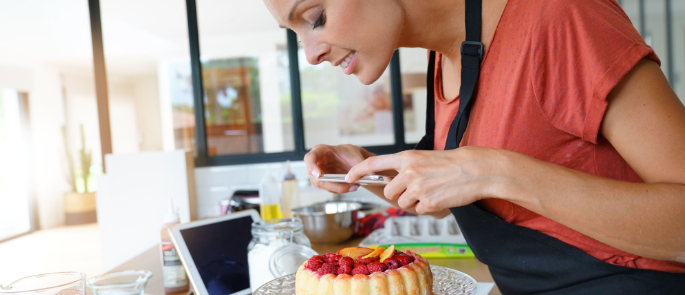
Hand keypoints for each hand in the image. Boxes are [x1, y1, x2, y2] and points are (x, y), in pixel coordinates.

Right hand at [304, 144, 376, 193]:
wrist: (352, 159)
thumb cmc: (350, 154)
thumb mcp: (357, 157)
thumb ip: (360, 166)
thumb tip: (367, 175)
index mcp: (321, 151)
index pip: (310, 158)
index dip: (312, 167)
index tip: (319, 175)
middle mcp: (316, 162)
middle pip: (315, 177)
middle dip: (331, 184)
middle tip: (347, 187)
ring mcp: (318, 173)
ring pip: (322, 185)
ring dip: (338, 188)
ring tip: (353, 186)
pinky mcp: (323, 181)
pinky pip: (328, 188)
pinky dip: (339, 189)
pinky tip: (349, 187)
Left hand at [346, 147, 509, 213]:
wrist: (476, 170)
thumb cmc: (453, 164)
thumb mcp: (425, 158)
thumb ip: (406, 169)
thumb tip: (391, 185)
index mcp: (406, 158)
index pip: (373, 163)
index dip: (357, 171)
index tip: (348, 177)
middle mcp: (408, 172)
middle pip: (388, 192)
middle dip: (398, 194)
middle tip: (416, 190)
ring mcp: (417, 188)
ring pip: (403, 203)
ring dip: (414, 202)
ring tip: (432, 191)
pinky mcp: (427, 203)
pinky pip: (419, 211)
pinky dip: (427, 208)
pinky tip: (440, 197)